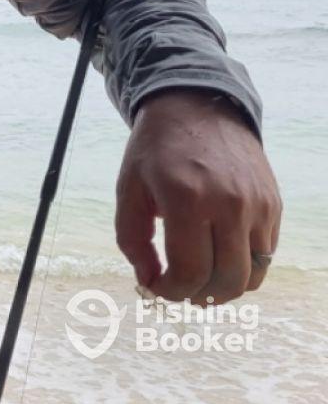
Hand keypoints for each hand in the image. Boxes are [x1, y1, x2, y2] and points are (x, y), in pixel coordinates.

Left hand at [116, 87, 281, 305]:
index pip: (190, 272)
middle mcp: (229, 204)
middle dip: (198, 296)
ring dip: (224, 288)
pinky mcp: (273, 205)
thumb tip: (148, 281)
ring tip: (200, 279)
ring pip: (252, 275)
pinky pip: (265, 255)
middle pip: (226, 281)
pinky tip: (218, 255)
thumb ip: (131, 239)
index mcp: (187, 198)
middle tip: (179, 289)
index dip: (172, 291)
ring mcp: (257, 206)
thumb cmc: (156, 149)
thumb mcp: (129, 187)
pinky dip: (243, 267)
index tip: (157, 288)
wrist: (198, 107)